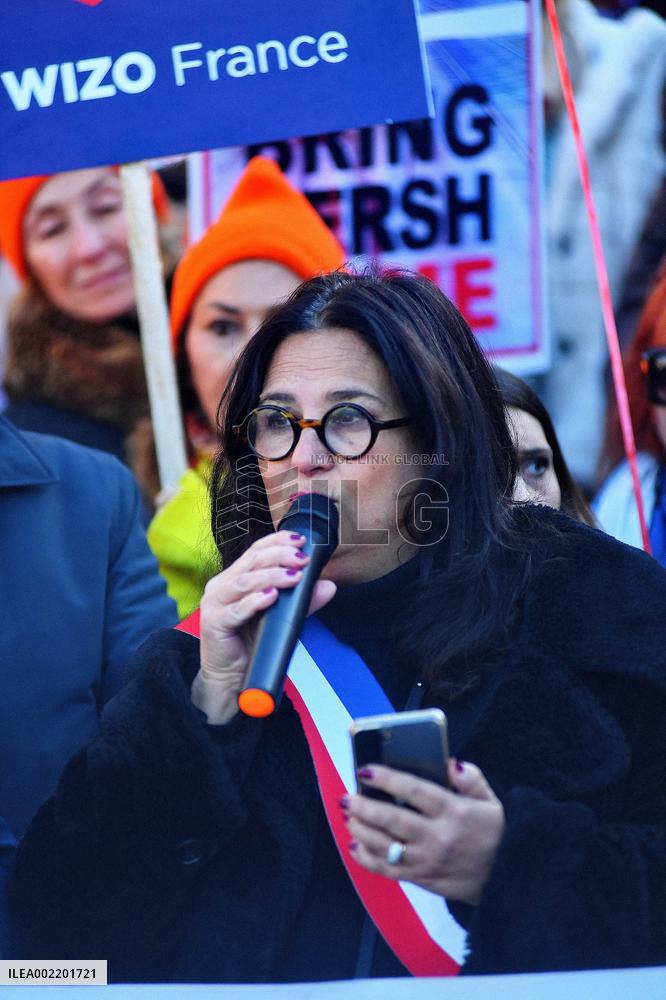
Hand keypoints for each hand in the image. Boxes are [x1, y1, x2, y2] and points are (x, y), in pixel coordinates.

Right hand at [192, 530, 336, 723]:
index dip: (277, 542)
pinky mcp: (213, 623)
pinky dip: (255, 601)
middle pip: (251, 562)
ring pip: (244, 581)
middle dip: (280, 557)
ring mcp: (215, 603)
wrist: (230, 677)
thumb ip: (302, 602)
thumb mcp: (281, 617)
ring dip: (272, 576)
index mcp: (234, 578)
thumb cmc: (251, 642)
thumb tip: (329, 586)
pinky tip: (271, 596)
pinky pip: (236, 610)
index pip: (256, 551)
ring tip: (294, 576)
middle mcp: (222, 586)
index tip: (300, 540)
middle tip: (302, 559)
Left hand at [344, 759, 504, 905]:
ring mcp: (426, 861)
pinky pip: (387, 870)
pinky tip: (355, 845)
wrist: (506, 878)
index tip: (365, 769)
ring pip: (384, 846)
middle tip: (347, 797)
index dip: (387, 778)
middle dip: (364, 807)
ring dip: (361, 830)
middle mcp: (437, 837)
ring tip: (349, 816)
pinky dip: (366, 858)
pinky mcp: (421, 879)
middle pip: (392, 820)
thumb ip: (469, 778)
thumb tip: (449, 762)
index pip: (414, 790)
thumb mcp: (490, 800)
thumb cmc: (494, 833)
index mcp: (453, 811)